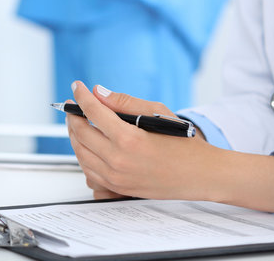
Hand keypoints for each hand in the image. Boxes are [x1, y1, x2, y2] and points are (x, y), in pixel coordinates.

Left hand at [67, 81, 214, 200]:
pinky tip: (87, 144)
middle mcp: (118, 160)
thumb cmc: (184, 143)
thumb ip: (124, 102)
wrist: (201, 175)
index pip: (93, 112)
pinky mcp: (117, 187)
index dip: (81, 96)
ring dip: (74, 135)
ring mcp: (116, 176)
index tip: (76, 87)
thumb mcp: (157, 113)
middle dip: (73, 116)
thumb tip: (98, 93)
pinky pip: (88, 170)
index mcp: (129, 139)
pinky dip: (83, 154)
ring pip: (80, 153)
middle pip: (80, 133)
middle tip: (72, 106)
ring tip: (77, 123)